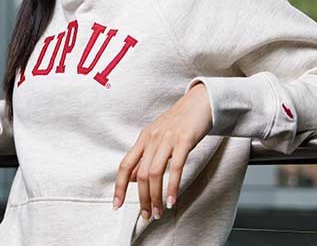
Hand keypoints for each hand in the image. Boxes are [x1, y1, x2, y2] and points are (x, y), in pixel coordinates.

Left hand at [113, 82, 211, 219]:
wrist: (200, 102)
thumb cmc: (180, 121)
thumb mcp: (157, 137)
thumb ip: (145, 157)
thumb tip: (131, 178)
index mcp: (143, 139)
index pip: (125, 165)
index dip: (119, 186)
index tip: (116, 204)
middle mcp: (152, 139)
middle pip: (140, 174)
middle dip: (142, 199)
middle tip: (146, 215)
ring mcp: (167, 139)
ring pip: (155, 173)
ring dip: (155, 197)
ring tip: (159, 212)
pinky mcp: (184, 140)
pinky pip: (176, 168)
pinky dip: (173, 187)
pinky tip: (172, 200)